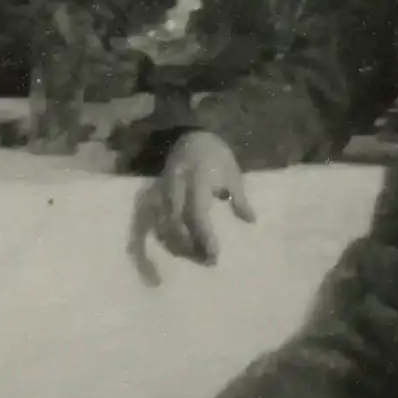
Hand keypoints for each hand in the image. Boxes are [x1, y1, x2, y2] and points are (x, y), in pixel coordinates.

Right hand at [157, 130, 253, 263]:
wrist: (190, 135)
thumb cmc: (216, 155)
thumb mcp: (233, 172)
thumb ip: (239, 198)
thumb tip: (250, 221)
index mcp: (197, 179)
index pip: (197, 213)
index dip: (204, 236)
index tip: (214, 254)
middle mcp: (175, 186)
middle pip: (175, 224)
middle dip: (189, 247)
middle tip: (207, 261)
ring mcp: (160, 192)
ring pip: (160, 226)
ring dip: (175, 247)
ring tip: (195, 258)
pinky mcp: (152, 196)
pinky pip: (147, 224)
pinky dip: (155, 242)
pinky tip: (166, 257)